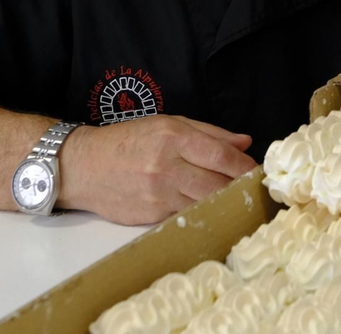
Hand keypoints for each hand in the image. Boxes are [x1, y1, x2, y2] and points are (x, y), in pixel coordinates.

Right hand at [59, 115, 255, 224]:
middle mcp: (166, 166)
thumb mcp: (167, 124)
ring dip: (221, 201)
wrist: (84, 167)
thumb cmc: (128, 141)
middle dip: (238, 187)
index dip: (243, 166)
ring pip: (203, 202)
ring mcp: (157, 194)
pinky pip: (184, 214)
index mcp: (172, 137)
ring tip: (232, 198)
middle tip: (251, 188)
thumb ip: (209, 133)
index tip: (256, 170)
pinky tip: (205, 207)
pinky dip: (198, 211)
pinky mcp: (150, 216)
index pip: (220, 155)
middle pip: (216, 184)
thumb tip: (245, 143)